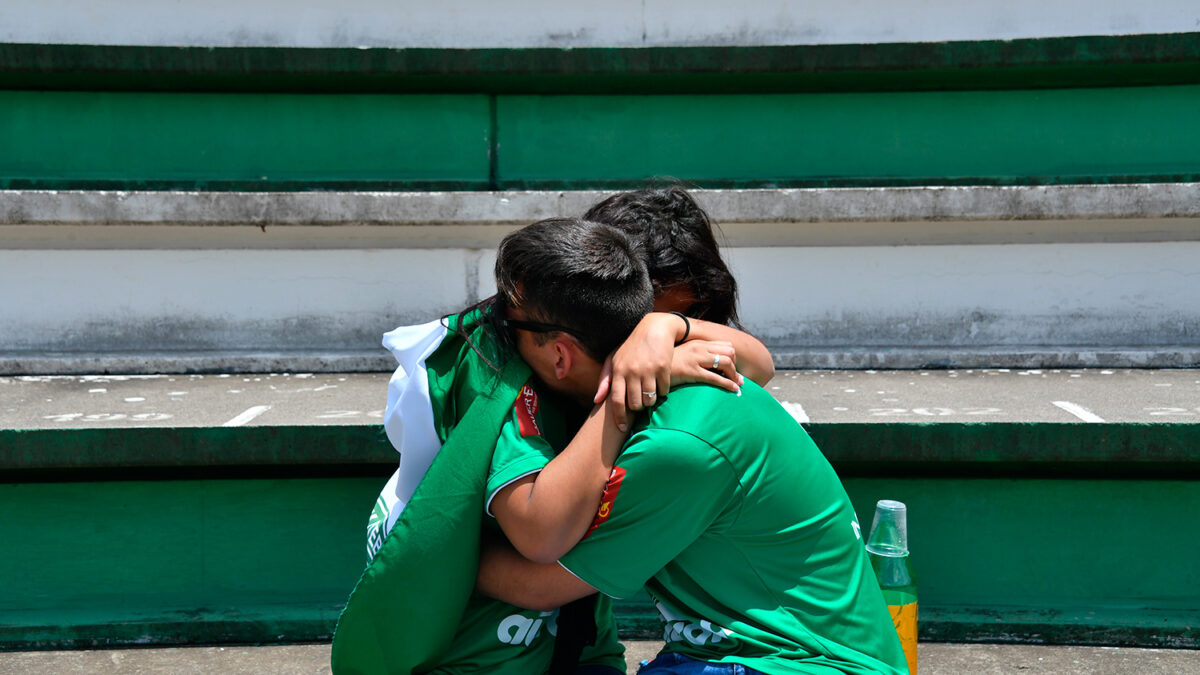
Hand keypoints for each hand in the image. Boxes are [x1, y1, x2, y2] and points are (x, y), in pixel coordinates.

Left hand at [593, 314, 678, 429]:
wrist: (654, 328)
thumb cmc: (631, 346)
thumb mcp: (614, 359)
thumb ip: (605, 379)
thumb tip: (597, 400)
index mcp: (618, 370)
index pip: (616, 400)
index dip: (619, 417)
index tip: (622, 428)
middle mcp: (632, 370)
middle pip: (635, 404)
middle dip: (638, 407)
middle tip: (639, 403)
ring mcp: (648, 369)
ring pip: (650, 400)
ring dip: (650, 401)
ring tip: (649, 394)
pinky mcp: (663, 368)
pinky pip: (663, 391)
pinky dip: (662, 391)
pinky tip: (659, 383)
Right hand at [670, 340, 742, 391]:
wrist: (651, 368)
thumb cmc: (667, 364)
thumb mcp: (684, 355)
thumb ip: (696, 355)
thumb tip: (709, 364)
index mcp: (698, 343)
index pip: (725, 345)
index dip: (732, 357)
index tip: (733, 369)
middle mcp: (699, 348)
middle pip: (728, 353)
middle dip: (735, 366)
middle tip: (738, 378)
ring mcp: (695, 359)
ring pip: (725, 363)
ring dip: (734, 375)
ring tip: (737, 385)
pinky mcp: (692, 371)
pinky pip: (715, 378)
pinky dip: (728, 384)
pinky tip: (733, 389)